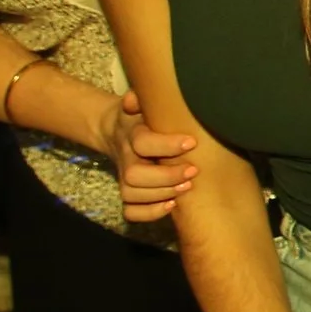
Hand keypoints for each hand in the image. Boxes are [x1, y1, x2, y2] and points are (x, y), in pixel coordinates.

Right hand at [107, 88, 200, 220]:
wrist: (117, 130)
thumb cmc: (141, 116)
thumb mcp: (142, 103)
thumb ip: (140, 99)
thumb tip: (135, 99)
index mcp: (131, 134)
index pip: (143, 143)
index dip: (167, 145)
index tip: (192, 143)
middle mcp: (126, 158)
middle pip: (134, 175)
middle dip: (166, 176)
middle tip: (193, 171)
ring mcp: (124, 178)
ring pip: (132, 195)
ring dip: (161, 194)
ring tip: (186, 187)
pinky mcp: (128, 194)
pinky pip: (131, 212)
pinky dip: (150, 213)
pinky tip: (172, 205)